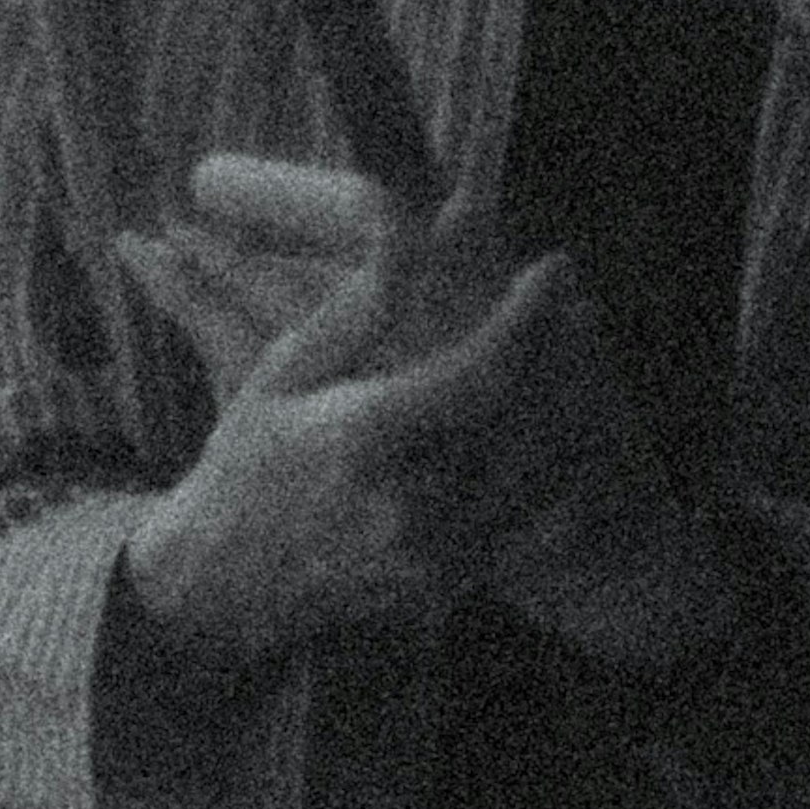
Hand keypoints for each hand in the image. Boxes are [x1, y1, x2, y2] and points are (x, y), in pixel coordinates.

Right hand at [116, 197, 572, 666]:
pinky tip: (576, 433)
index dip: (527, 317)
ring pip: (542, 469)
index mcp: (364, 438)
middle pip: (527, 417)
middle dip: (563, 352)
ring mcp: (435, 551)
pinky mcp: (452, 582)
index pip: (476, 372)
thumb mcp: (283, 372)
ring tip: (586, 358)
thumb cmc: (249, 461)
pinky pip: (539, 525)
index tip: (554, 267)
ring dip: (574, 407)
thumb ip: (358, 307)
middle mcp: (410, 500)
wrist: (223, 585)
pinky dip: (567, 474)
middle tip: (582, 306)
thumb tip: (404, 223)